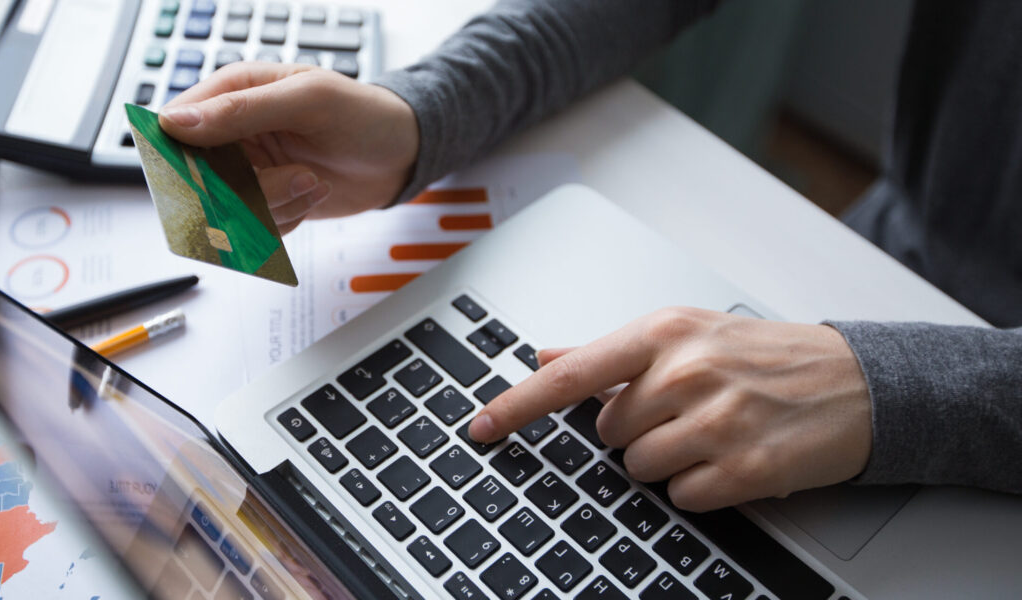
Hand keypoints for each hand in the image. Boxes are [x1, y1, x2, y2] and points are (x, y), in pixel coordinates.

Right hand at [159, 63, 418, 233]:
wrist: (400, 154)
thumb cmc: (364, 114)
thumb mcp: (308, 99)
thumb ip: (242, 109)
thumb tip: (178, 122)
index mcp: (232, 92)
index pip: (176, 125)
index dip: (183, 155)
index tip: (214, 174)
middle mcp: (232, 134)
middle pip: (197, 179)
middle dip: (244, 190)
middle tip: (293, 176)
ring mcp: (247, 171)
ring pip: (226, 211)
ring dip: (275, 205)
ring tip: (312, 180)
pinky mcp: (265, 202)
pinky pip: (253, 228)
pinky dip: (286, 220)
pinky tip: (312, 194)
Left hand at [468, 307, 871, 511]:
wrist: (854, 381)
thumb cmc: (764, 354)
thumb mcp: (684, 332)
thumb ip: (608, 351)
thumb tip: (544, 353)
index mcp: (662, 333)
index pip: (571, 375)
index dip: (517, 406)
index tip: (480, 427)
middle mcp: (685, 372)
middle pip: (608, 434)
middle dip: (637, 431)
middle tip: (686, 411)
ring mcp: (715, 421)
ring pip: (639, 468)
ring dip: (668, 461)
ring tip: (712, 431)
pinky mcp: (744, 468)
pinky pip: (681, 496)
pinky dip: (700, 486)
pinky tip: (732, 456)